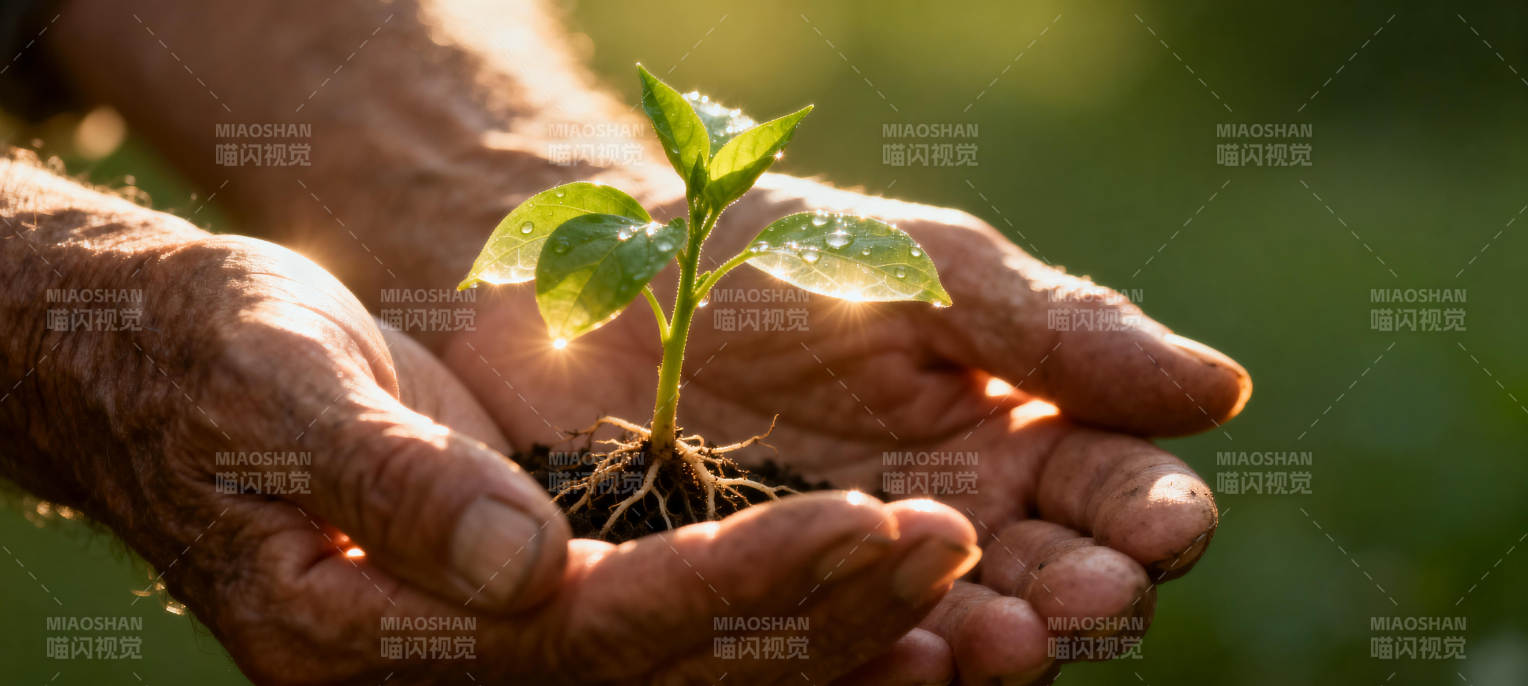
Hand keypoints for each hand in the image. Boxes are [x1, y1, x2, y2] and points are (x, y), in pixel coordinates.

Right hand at [75, 232, 982, 683]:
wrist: (175, 375)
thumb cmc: (215, 362)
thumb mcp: (280, 392)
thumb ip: (390, 482)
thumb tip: (519, 569)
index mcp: (375, 638)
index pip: (595, 632)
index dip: (740, 585)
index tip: (866, 520)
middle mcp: (448, 680)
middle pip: (667, 677)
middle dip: (817, 614)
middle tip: (952, 547)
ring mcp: (491, 664)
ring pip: (685, 678)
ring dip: (822, 633)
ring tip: (947, 576)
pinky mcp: (527, 624)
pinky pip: (669, 646)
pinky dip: (773, 625)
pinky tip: (870, 602)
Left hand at [442, 172, 1250, 683]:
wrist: (608, 283)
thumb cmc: (780, 258)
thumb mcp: (926, 270)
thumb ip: (1058, 331)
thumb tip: (1224, 390)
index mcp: (1018, 437)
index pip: (1120, 494)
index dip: (1153, 515)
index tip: (1164, 525)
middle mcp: (961, 526)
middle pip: (1057, 587)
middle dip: (1085, 598)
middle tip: (1087, 597)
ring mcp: (865, 582)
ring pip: (959, 638)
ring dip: (995, 645)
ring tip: (1000, 637)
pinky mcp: (772, 618)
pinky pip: (836, 656)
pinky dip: (877, 663)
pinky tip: (905, 656)